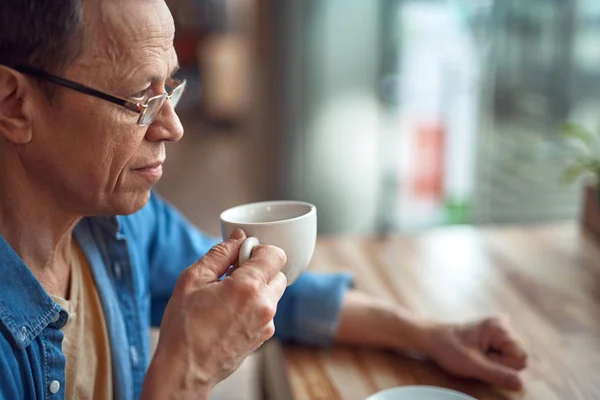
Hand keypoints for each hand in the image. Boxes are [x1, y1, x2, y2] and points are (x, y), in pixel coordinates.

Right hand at [141, 229, 286, 399]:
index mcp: (248, 287)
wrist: (185, 370)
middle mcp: (264, 305)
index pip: (276, 254)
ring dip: (257, 289)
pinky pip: (266, 312)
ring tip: (227, 298)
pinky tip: (229, 314)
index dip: (258, 250)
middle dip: (259, 270)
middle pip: (278, 273)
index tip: (241, 256)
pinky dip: (253, 307)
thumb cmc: (184, 327)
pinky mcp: (263, 337)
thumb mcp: (193, 280)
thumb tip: (238, 238)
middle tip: (232, 276)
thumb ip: (220, 253)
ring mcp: (266, 323)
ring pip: (272, 293)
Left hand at [423, 316, 527, 390]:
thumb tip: (520, 384)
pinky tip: (479, 353)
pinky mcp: (497, 335)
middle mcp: (505, 324)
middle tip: (477, 357)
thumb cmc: (448, 348)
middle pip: (519, 358)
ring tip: (476, 355)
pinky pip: (506, 355)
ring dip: (495, 363)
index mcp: (501, 326)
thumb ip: (496, 374)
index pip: (520, 358)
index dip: (502, 365)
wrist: (433, 338)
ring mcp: (502, 329)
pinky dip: (493, 359)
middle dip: (499, 364)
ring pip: (513, 359)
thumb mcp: (472, 365)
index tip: (481, 358)